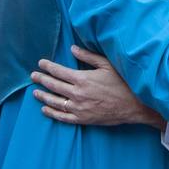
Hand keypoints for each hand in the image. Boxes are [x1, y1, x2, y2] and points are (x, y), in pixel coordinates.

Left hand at [32, 45, 161, 128]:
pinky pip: (62, 117)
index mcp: (82, 79)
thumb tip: (72, 49)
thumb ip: (88, 56)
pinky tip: (45, 109)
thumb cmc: (123, 83)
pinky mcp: (83, 119)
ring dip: (43, 96)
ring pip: (54, 102)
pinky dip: (52, 113)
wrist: (134, 105)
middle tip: (33, 76)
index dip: (47, 67)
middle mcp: (77, 94)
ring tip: (35, 93)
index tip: (40, 63)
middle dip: (41, 79)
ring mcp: (79, 108)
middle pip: (53, 86)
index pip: (58, 71)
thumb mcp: (107, 65)